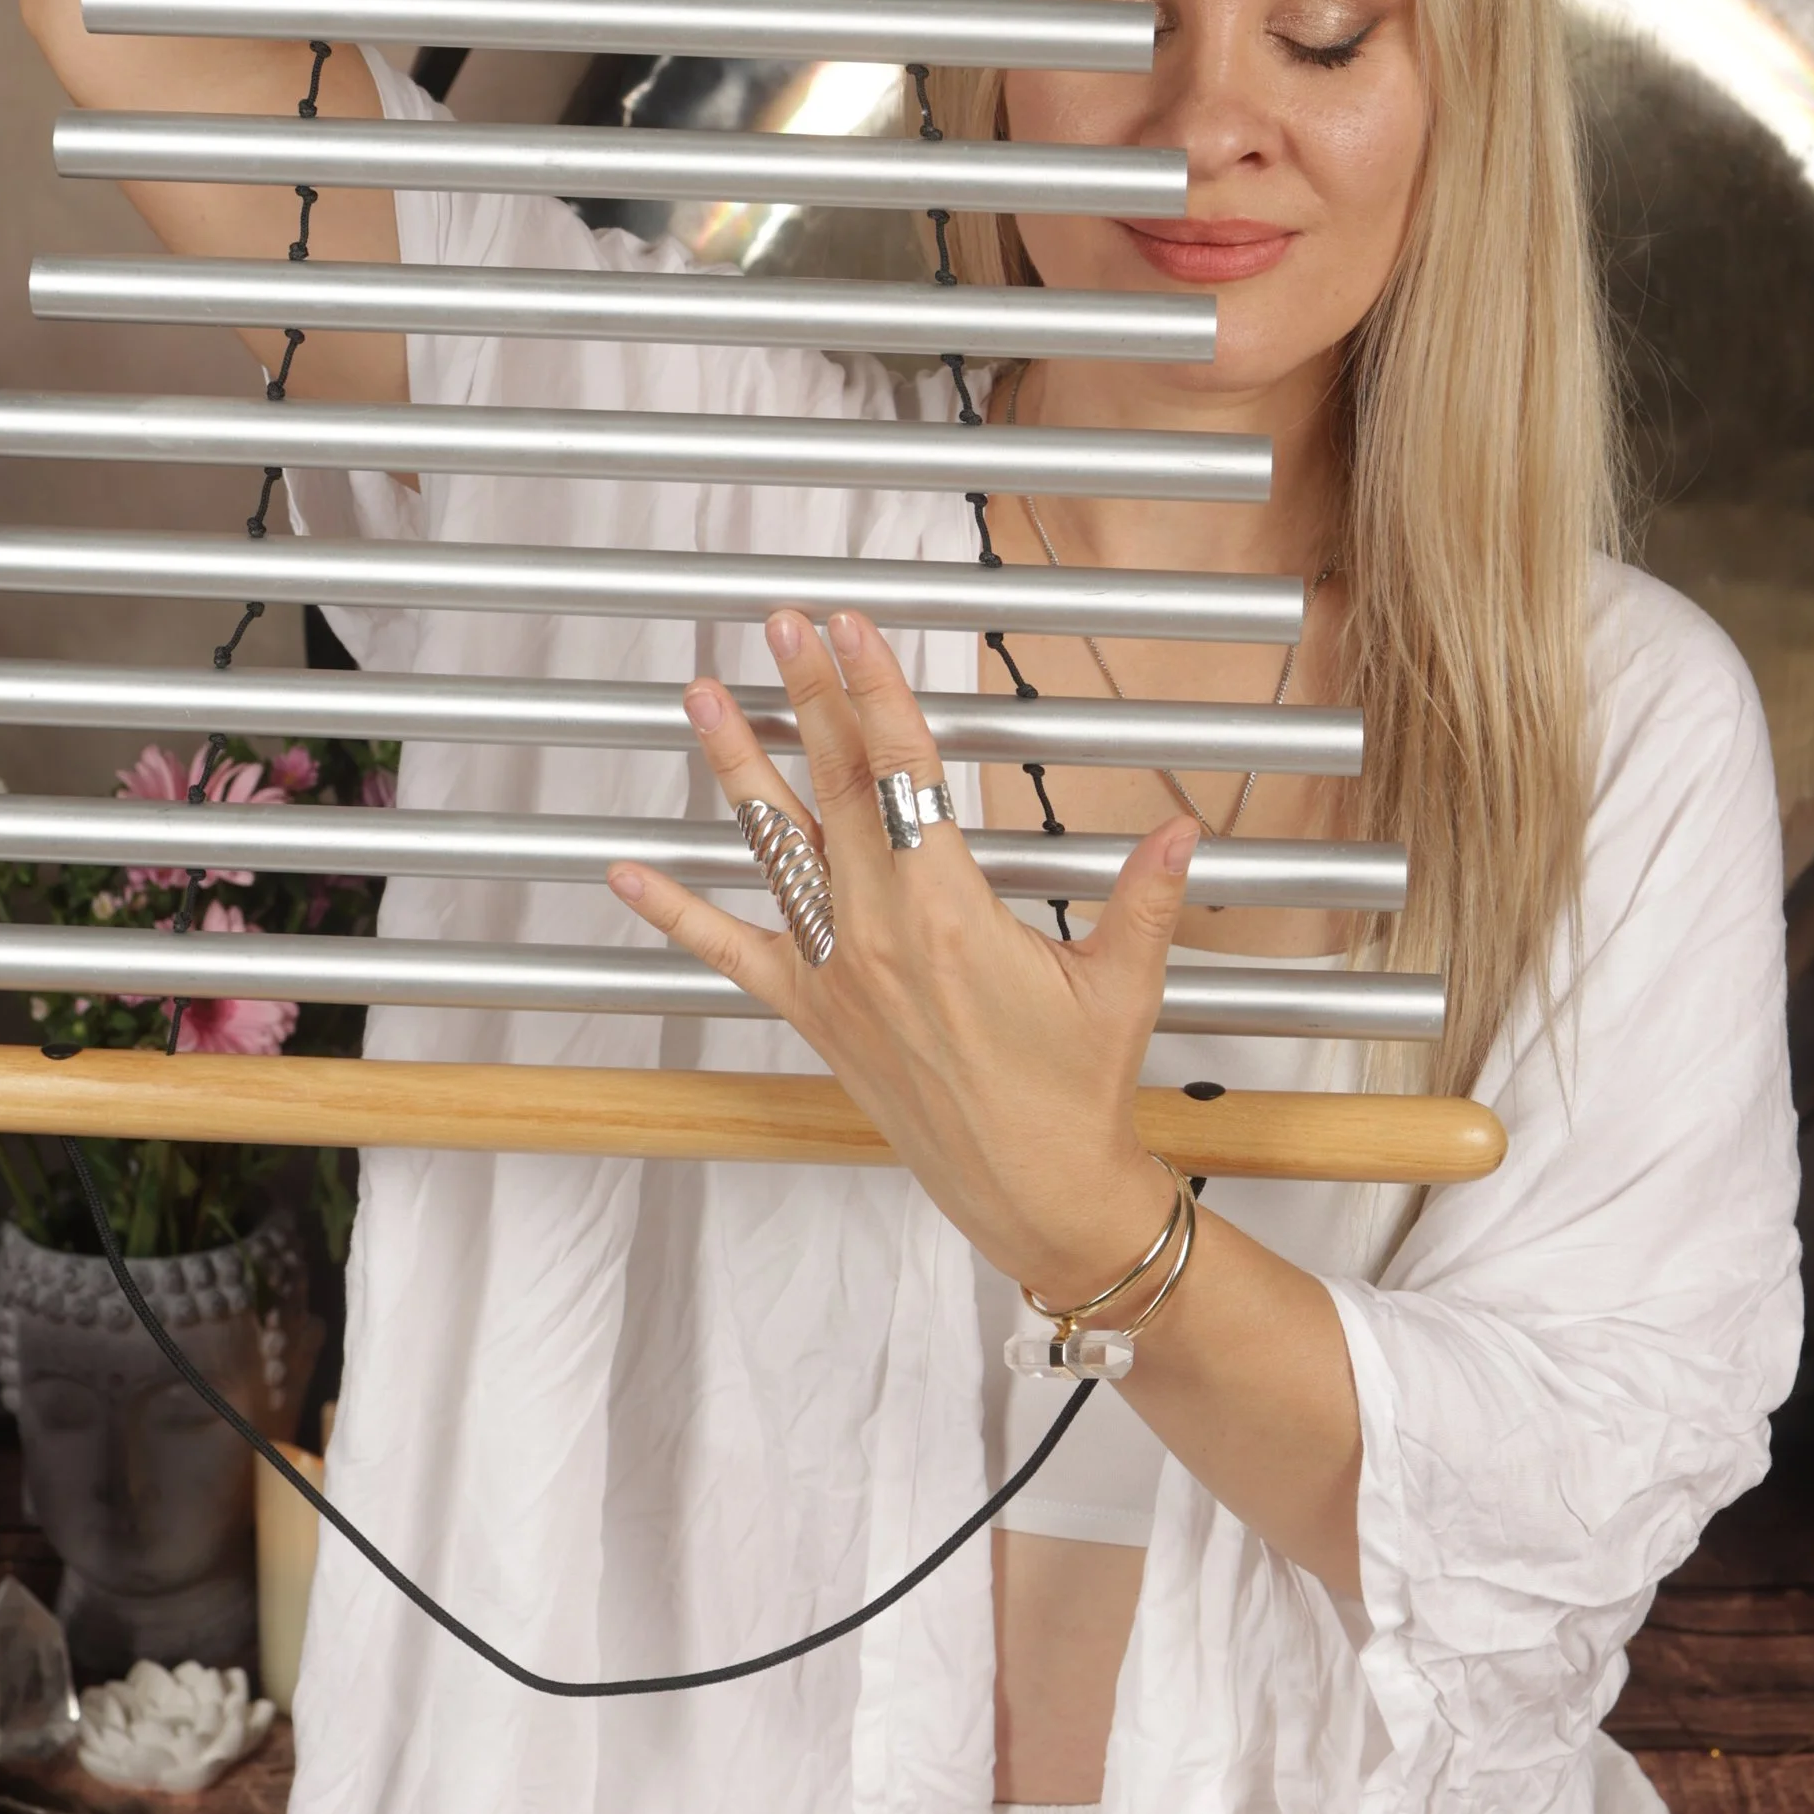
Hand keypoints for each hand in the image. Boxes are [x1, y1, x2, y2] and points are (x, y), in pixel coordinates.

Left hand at [607, 609, 1199, 1305]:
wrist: (1031, 1190)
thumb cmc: (1075, 1089)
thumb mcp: (1122, 983)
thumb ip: (1146, 895)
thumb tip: (1185, 827)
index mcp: (950, 910)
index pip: (904, 771)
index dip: (875, 690)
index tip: (851, 629)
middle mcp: (878, 932)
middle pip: (834, 785)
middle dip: (806, 693)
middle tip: (779, 623)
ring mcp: (834, 971)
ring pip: (773, 847)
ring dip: (735, 766)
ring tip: (703, 696)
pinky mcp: (811, 1012)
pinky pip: (730, 952)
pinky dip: (675, 912)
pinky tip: (627, 873)